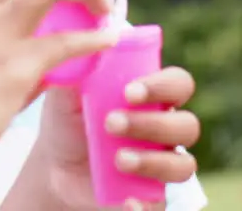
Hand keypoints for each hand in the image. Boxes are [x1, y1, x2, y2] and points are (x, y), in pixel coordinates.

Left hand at [43, 66, 201, 208]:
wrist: (54, 166)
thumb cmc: (70, 119)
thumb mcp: (67, 95)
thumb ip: (77, 69)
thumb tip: (84, 46)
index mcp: (155, 97)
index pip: (179, 83)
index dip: (162, 86)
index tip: (129, 92)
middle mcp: (166, 129)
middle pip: (186, 125)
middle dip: (152, 124)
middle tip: (111, 123)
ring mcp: (162, 164)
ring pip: (182, 165)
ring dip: (153, 162)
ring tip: (119, 159)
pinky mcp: (151, 196)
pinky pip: (162, 204)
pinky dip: (146, 204)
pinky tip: (128, 200)